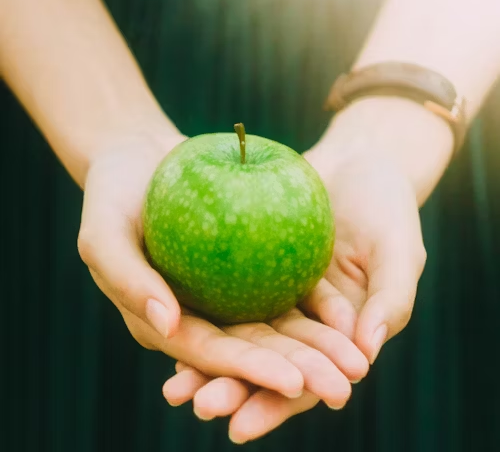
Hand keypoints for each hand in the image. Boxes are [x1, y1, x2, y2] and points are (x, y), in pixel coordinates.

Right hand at [76, 125, 367, 399]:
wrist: (138, 156)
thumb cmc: (112, 195)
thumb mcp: (103, 233)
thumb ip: (127, 279)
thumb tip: (167, 325)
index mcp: (164, 322)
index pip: (209, 354)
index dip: (250, 372)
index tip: (294, 383)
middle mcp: (199, 315)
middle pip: (251, 348)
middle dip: (297, 372)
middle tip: (343, 390)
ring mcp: (226, 292)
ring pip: (276, 325)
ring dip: (317, 347)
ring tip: (358, 365)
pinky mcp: (247, 264)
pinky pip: (284, 284)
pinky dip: (316, 304)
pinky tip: (349, 316)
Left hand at [162, 136, 425, 442]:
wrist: (359, 161)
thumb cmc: (388, 205)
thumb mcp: (400, 251)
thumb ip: (392, 301)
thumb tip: (367, 353)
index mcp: (341, 334)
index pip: (308, 381)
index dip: (276, 405)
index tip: (241, 427)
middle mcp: (304, 321)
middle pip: (265, 364)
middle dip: (231, 389)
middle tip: (197, 405)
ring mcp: (278, 293)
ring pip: (240, 334)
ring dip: (207, 361)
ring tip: (173, 386)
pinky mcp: (256, 265)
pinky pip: (227, 291)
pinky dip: (203, 311)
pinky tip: (172, 324)